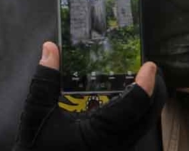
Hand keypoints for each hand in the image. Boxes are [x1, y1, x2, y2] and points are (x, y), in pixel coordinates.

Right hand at [13, 42, 166, 150]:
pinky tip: (124, 96)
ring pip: (144, 124)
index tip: (149, 65)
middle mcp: (116, 147)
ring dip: (146, 100)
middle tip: (146, 66)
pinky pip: (134, 129)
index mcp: (100, 136)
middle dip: (153, 89)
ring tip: (138, 76)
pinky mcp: (114, 150)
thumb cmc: (37, 148)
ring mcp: (117, 150)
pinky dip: (136, 110)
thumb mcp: (36, 114)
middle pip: (147, 116)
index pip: (133, 108)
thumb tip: (50, 48)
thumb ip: (45, 81)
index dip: (145, 85)